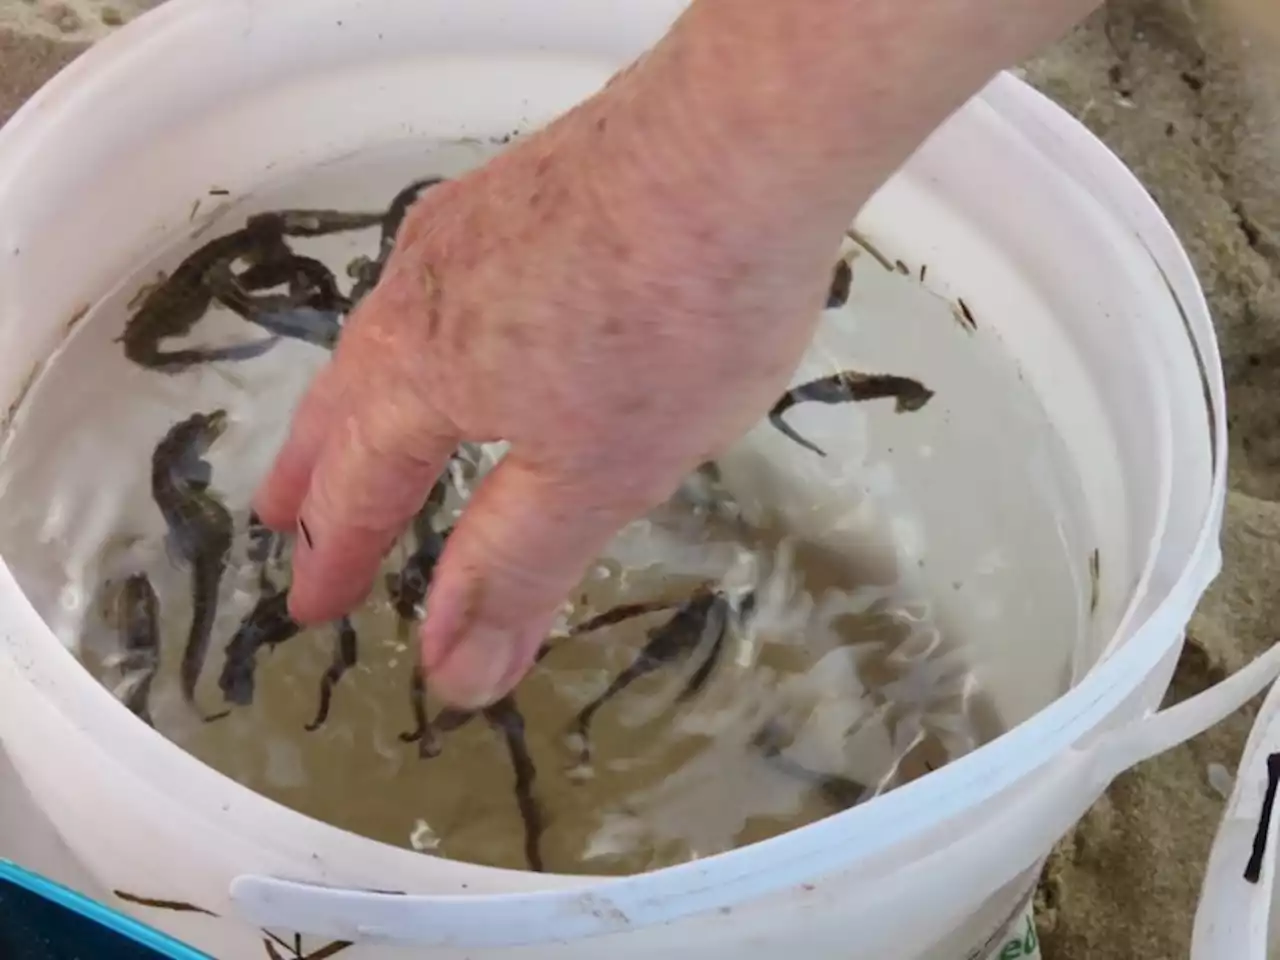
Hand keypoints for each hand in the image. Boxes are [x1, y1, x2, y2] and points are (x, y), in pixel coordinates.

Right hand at [254, 58, 853, 709]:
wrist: (739, 144)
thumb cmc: (673, 321)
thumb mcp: (597, 476)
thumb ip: (516, 569)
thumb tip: (453, 674)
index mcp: (427, 376)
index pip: (360, 488)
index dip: (336, 554)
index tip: (313, 606)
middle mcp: (423, 294)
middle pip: (345, 401)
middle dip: (315, 471)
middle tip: (285, 513)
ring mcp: (469, 230)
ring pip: (385, 332)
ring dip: (359, 396)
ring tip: (353, 426)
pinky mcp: (520, 191)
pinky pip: (438, 282)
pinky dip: (417, 333)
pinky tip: (454, 325)